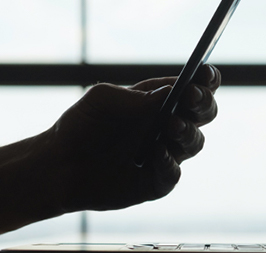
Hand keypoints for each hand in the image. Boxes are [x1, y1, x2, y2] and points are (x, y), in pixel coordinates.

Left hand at [44, 64, 219, 211]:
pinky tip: (157, 154)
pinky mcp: (156, 182)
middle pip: (205, 113)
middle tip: (191, 97)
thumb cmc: (81, 126)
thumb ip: (133, 97)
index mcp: (161, 101)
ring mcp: (166, 154)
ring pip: (195, 142)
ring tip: (171, 125)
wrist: (59, 166)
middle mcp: (170, 126)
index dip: (206, 79)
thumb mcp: (100, 100)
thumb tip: (167, 94)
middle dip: (204, 103)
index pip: (195, 86)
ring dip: (188, 131)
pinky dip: (169, 163)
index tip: (205, 73)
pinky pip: (173, 174)